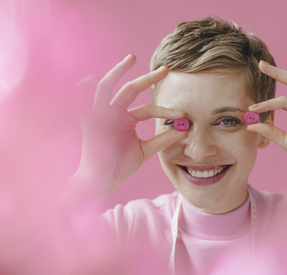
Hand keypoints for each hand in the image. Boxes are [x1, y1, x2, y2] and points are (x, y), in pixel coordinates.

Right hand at [74, 54, 186, 196]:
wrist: (102, 181)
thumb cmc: (120, 165)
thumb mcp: (145, 150)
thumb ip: (162, 140)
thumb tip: (184, 131)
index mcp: (128, 118)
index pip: (149, 108)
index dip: (166, 111)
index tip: (182, 114)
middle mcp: (114, 112)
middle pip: (131, 89)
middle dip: (148, 78)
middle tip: (165, 68)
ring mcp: (101, 115)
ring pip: (107, 88)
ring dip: (118, 72)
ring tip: (131, 59)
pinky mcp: (87, 123)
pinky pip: (80, 104)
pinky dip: (81, 91)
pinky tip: (87, 81)